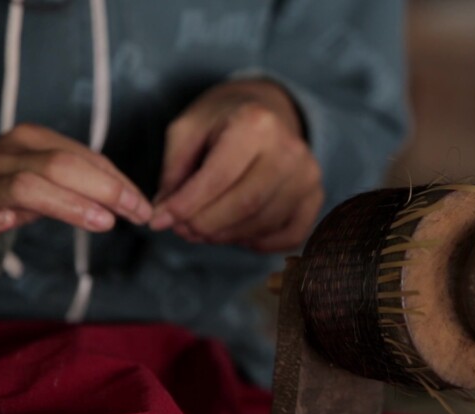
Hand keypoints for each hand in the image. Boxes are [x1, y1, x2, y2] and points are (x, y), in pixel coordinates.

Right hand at [0, 124, 151, 262]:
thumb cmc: (6, 194)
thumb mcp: (50, 185)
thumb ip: (83, 187)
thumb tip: (130, 201)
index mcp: (35, 140)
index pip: (87, 157)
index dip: (120, 182)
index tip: (144, 206)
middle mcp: (10, 152)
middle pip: (64, 165)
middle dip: (107, 190)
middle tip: (136, 214)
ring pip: (30, 184)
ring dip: (71, 204)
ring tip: (104, 222)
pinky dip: (1, 215)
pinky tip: (14, 222)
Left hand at [150, 80, 323, 251]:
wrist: (268, 109)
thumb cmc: (223, 120)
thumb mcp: (187, 131)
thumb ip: (174, 173)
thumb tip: (164, 217)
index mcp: (256, 123)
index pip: (218, 177)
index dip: (185, 206)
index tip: (159, 221)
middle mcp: (290, 149)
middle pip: (244, 205)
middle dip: (204, 225)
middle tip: (180, 230)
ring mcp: (308, 175)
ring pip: (263, 223)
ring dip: (225, 236)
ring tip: (201, 230)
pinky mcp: (315, 196)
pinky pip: (288, 235)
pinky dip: (257, 242)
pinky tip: (235, 231)